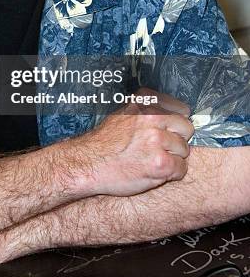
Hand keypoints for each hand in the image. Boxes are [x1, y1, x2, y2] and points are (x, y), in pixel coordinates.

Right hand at [61, 87, 193, 198]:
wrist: (89, 164)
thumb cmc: (106, 143)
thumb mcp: (123, 114)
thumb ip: (147, 110)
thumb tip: (177, 113)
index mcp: (145, 101)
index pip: (181, 108)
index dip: (174, 122)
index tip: (165, 130)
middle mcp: (152, 116)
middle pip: (187, 128)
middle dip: (176, 139)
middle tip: (157, 148)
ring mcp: (157, 140)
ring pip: (184, 149)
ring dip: (172, 158)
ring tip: (150, 160)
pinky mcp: (160, 163)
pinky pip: (181, 169)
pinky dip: (170, 174)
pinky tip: (152, 171)